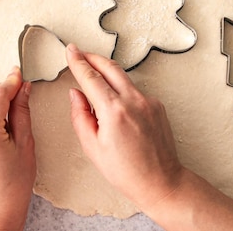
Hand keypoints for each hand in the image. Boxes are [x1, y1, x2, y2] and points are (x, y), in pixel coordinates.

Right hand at [66, 44, 232, 230]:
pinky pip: (135, 91)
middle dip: (93, 57)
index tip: (70, 51)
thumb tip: (76, 94)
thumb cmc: (126, 172)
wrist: (161, 182)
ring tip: (95, 79)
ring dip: (108, 73)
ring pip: (123, 78)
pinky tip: (116, 105)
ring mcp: (148, 101)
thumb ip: (80, 116)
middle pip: (110, 67)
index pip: (91, 77)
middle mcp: (133, 101)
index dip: (78, 62)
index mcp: (114, 111)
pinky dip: (122, 91)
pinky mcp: (157, 105)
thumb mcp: (92, 147)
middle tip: (81, 54)